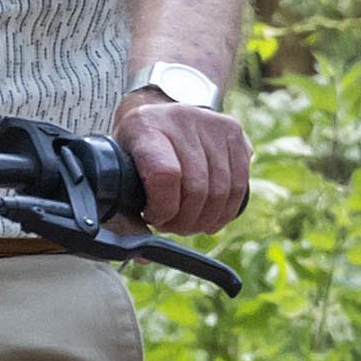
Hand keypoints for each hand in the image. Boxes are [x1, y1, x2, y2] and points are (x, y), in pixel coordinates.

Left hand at [120, 94, 252, 230]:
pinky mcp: (235, 132)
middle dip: (184, 220)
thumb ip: (126, 199)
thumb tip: (138, 247)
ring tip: (189, 223)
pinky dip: (226, 211)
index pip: (164, 175)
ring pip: (220, 191)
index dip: (163, 208)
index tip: (153, 217)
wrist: (160, 113)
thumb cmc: (137, 147)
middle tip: (172, 225)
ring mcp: (212, 124)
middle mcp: (181, 119)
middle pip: (197, 188)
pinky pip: (239, 184)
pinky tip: (211, 218)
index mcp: (145, 127)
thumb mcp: (121, 163)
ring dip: (205, 219)